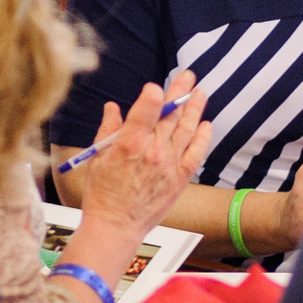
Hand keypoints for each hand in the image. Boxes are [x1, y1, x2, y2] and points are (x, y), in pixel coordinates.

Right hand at [72, 73, 212, 241]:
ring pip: (187, 129)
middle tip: (187, 75)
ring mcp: (169, 164)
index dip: (153, 95)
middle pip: (170, 115)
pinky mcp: (179, 178)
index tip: (156, 86)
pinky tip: (206, 124)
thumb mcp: (96, 158)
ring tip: (201, 92)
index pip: (146, 110)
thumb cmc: (101, 195)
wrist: (116, 227)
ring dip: (195, 108)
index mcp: (129, 144)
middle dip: (179, 92)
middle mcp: (153, 152)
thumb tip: (113, 108)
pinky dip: (203, 137)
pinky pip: (196, 153)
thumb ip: (107, 130)